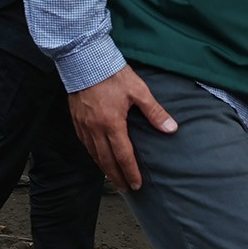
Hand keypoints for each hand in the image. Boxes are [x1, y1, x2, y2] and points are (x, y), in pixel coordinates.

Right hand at [67, 66, 177, 191]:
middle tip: (125, 189)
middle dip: (116, 177)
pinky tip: (98, 157)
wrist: (84, 60)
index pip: (123, 155)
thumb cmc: (111, 74)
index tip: (136, 184)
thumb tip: (171, 128)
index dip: (130, 172)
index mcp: (112, 123)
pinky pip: (84, 144)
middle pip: (106, 161)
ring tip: (113, 178)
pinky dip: (93, 155)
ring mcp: (83, 125)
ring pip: (93, 154)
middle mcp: (95, 128)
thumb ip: (155, 112)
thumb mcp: (138, 91)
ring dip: (104, 168)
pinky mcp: (76, 119)